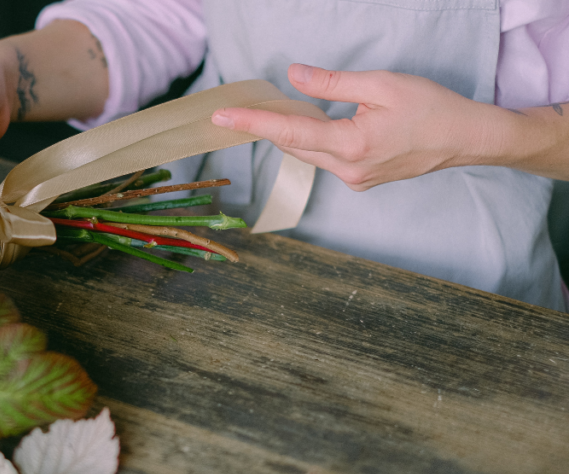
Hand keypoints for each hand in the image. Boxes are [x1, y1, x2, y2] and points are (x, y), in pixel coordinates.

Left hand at [211, 64, 499, 190]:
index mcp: (350, 145)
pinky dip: (314, 140)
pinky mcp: (361, 179)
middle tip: (240, 108)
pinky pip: (326, 158)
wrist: (468, 139)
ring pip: (309, 153)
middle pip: (293, 145)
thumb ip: (332, 83)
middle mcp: (347, 170)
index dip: (252, 122)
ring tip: (275, 110)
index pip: (288, 132)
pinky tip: (311, 123)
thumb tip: (293, 77)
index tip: (222, 117)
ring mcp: (355, 179)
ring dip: (292, 132)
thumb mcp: (380, 85)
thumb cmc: (432, 108)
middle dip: (267, 126)